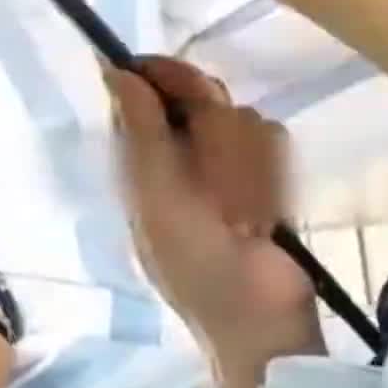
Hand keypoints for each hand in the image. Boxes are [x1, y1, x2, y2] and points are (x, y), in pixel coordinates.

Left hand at [106, 59, 319, 350]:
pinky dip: (270, 182)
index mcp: (145, 162)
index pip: (147, 91)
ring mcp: (231, 164)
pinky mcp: (272, 175)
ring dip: (243, 172)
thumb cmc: (197, 270)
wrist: (261, 318)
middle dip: (215, 138)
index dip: (164, 78)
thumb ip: (141, 136)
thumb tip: (113, 69)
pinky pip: (274, 142)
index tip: (182, 87)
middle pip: (201, 96)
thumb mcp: (158, 204)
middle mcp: (185, 154)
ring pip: (242, 118)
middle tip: (216, 185)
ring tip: (240, 221)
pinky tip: (262, 219)